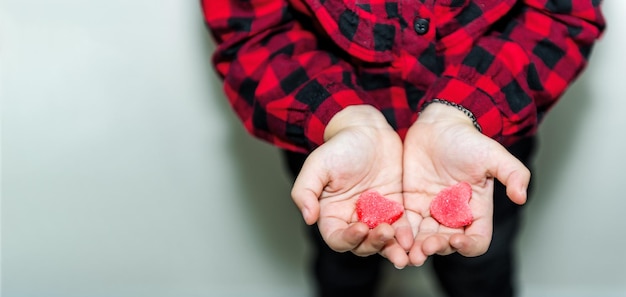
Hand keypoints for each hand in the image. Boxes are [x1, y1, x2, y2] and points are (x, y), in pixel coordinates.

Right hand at [291, 105, 412, 267]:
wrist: (367, 131)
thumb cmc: (339, 146)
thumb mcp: (317, 165)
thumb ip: (305, 191)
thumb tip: (308, 217)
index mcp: (331, 215)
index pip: (337, 239)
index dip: (348, 239)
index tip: (360, 229)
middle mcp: (352, 220)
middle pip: (362, 245)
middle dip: (374, 244)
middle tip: (386, 232)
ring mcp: (375, 217)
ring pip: (383, 242)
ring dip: (392, 248)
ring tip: (403, 248)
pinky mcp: (395, 210)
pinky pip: (401, 228)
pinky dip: (406, 235)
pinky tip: (412, 237)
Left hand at [402, 103, 530, 265]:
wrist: (438, 125)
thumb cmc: (467, 139)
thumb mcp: (493, 154)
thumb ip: (512, 173)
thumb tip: (521, 196)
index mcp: (477, 210)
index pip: (477, 240)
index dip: (468, 246)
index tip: (456, 240)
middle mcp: (454, 216)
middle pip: (447, 244)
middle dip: (437, 248)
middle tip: (426, 247)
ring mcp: (431, 211)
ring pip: (423, 240)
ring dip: (416, 249)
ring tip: (408, 254)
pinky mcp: (410, 204)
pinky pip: (405, 226)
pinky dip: (401, 235)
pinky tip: (393, 237)